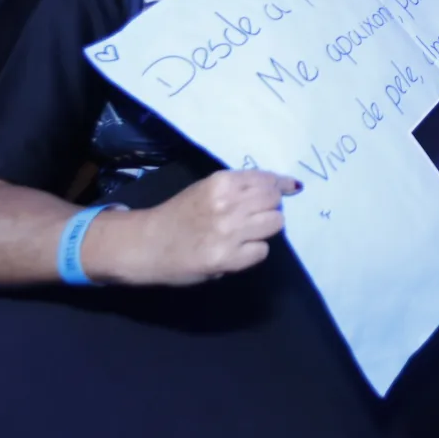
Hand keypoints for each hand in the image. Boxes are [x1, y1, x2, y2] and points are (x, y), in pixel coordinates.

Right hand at [103, 169, 301, 285]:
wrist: (147, 244)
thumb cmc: (178, 215)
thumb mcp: (205, 190)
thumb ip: (237, 188)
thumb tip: (277, 187)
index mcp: (222, 182)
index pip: (267, 179)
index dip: (281, 185)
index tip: (291, 187)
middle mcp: (229, 203)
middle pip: (274, 201)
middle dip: (272, 207)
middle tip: (258, 215)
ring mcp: (230, 232)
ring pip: (275, 223)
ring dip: (266, 229)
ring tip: (249, 233)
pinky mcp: (228, 258)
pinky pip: (262, 251)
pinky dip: (254, 251)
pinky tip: (239, 251)